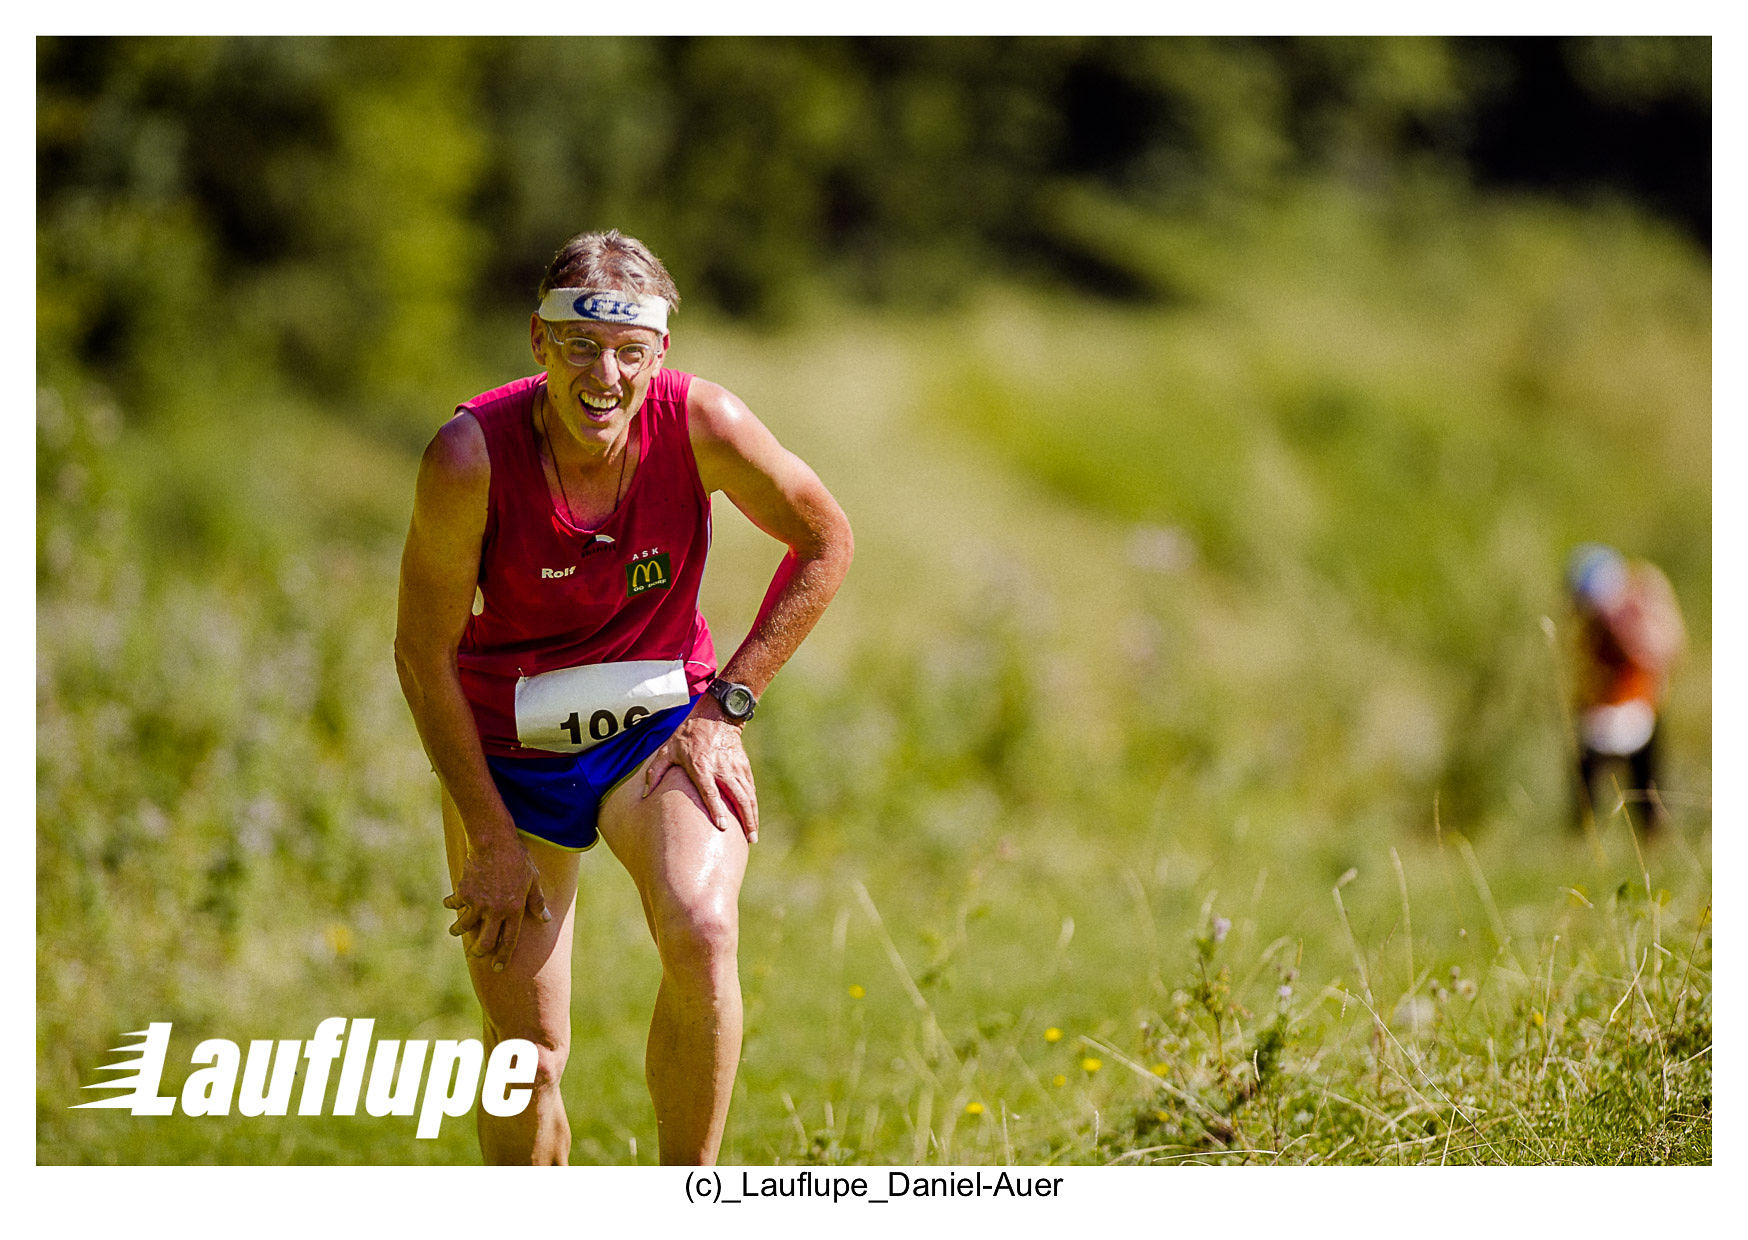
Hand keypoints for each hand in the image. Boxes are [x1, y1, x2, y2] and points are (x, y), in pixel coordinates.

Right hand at [442, 836, 550, 972]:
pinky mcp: (463, 892)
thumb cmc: (517, 859)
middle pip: (484, 942)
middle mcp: (495, 911)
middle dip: (478, 951)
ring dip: (458, 930)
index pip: (509, 941)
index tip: (498, 968)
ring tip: (455, 930)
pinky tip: (450, 902)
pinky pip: (454, 904)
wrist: (494, 842)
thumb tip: (546, 919)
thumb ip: (537, 901)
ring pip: (464, 927)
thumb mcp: (533, 879)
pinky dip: (451, 904)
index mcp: (514, 910)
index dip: (503, 957)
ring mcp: (478, 903)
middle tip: (475, 953)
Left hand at [642, 700, 759, 842]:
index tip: (723, 826)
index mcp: (701, 766)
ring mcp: (735, 767)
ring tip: (753, 835)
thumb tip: (645, 794)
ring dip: (752, 815)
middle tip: (749, 839)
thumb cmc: (688, 735)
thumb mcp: (668, 750)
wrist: (716, 715)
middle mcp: (721, 769)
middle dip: (745, 819)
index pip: (711, 792)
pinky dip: (753, 805)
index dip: (717, 809)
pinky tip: (753, 818)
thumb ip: (656, 771)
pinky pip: (750, 788)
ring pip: (747, 795)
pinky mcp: (743, 766)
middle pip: (737, 797)